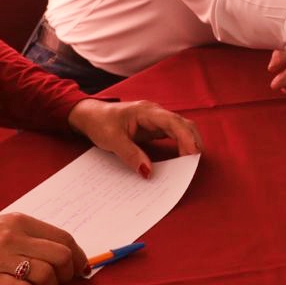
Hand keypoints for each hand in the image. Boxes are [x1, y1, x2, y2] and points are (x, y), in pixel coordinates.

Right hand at [0, 214, 87, 284]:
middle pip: (59, 255)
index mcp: (20, 222)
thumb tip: (59, 253)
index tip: (80, 266)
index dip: (77, 255)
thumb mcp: (1, 226)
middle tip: (66, 282)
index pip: (62, 237)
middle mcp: (13, 237)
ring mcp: (0, 258)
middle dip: (69, 272)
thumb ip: (27, 236)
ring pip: (45, 273)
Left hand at [67, 98, 202, 178]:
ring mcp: (156, 120)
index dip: (186, 137)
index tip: (192, 154)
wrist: (90, 115)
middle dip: (193, 141)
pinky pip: (173, 134)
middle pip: (183, 124)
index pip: (173, 122)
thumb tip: (148, 173)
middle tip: (194, 163)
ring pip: (181, 128)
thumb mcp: (112, 140)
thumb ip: (131, 155)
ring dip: (189, 142)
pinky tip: (182, 157)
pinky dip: (181, 144)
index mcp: (146, 112)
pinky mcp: (154, 127)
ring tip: (191, 162)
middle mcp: (155, 113)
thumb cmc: (100, 123)